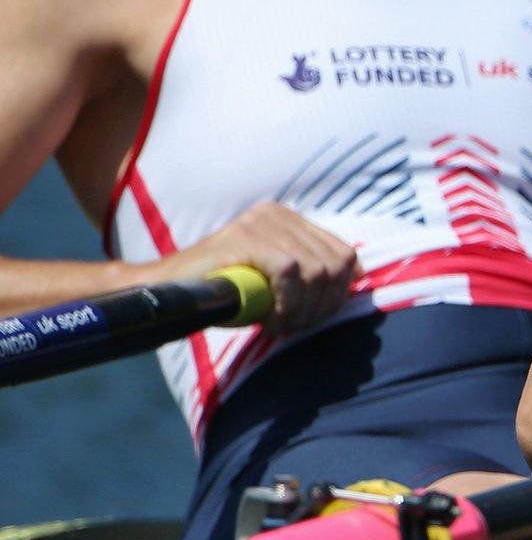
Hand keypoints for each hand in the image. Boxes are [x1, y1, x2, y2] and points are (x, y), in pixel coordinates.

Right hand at [142, 203, 360, 335]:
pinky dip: (286, 301)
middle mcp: (278, 214)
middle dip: (321, 305)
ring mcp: (260, 222)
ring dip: (302, 309)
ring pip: (315, 271)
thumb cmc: (224, 292)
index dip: (338, 292)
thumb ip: (310, 272)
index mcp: (291, 219)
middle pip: (334, 266)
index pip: (344, 255)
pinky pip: (289, 271)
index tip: (315, 316)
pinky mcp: (244, 237)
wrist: (166, 292)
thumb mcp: (275, 278)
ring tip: (279, 323)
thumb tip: (357, 276)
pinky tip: (269, 318)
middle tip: (294, 325)